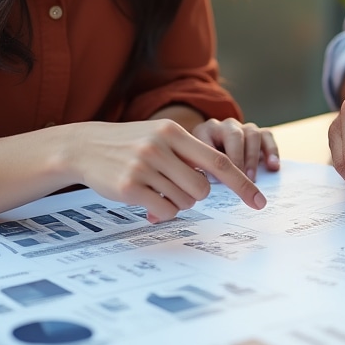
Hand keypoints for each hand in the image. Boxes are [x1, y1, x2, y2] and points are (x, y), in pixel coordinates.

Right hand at [66, 119, 266, 221]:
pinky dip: (162, 212)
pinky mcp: (129, 188)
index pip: (218, 161)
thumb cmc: (130, 144)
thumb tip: (217, 181)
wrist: (85, 146)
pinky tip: (147, 200)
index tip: (259, 201)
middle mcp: (160, 147)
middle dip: (196, 194)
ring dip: (176, 202)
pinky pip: (164, 211)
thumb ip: (187, 154)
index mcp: (173, 132)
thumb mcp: (160, 137)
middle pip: (202, 188)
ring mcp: (144, 167)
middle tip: (175, 186)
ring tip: (156, 188)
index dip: (241, 183)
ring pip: (184, 201)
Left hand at [193, 118, 279, 180]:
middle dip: (237, 159)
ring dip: (252, 157)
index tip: (214, 180)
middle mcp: (225, 126)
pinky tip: (273, 167)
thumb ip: (201, 170)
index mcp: (205, 131)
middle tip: (238, 178)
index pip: (207, 140)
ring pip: (252, 134)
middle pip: (234, 136)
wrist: (216, 147)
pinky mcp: (258, 132)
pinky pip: (267, 135)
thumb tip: (207, 184)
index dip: (213, 161)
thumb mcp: (197, 162)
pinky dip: (272, 151)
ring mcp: (243, 127)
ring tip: (251, 178)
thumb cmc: (205, 159)